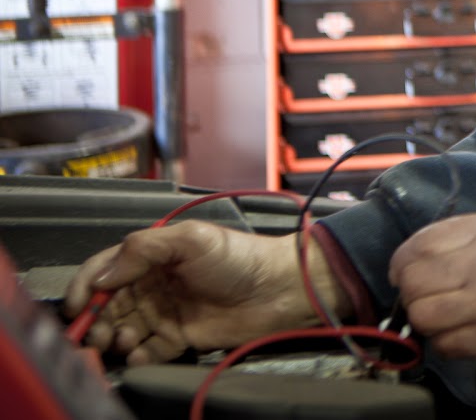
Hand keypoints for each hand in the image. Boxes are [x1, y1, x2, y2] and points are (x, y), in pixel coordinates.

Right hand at [62, 223, 350, 363]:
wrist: (279, 288)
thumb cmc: (241, 257)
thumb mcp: (191, 239)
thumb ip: (144, 249)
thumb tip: (103, 274)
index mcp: (153, 257)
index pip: (105, 270)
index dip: (85, 287)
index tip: (77, 306)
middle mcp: (155, 285)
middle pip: (108, 305)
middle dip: (95, 319)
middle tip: (96, 330)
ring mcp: (167, 312)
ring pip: (123, 330)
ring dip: (114, 337)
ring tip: (124, 338)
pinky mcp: (181, 338)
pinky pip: (148, 352)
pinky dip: (138, 356)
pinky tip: (141, 353)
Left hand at [390, 210, 475, 362]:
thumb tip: (436, 250)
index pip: (421, 244)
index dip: (404, 260)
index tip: (406, 270)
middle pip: (414, 280)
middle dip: (410, 290)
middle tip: (421, 294)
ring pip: (424, 316)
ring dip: (426, 317)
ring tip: (443, 315)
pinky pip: (448, 345)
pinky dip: (446, 342)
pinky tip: (462, 332)